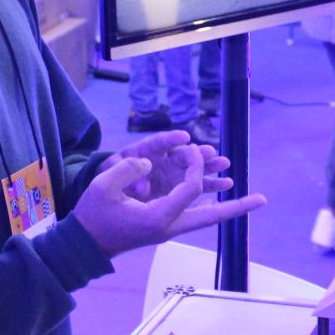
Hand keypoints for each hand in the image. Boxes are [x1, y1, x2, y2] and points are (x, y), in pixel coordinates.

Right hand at [74, 150, 265, 258]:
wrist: (85, 245)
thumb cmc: (92, 215)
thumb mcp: (104, 187)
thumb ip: (127, 170)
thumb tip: (148, 164)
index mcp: (158, 217)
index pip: (191, 188)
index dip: (197, 165)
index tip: (193, 149)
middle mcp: (169, 227)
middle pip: (211, 217)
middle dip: (237, 207)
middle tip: (263, 200)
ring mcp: (168, 230)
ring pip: (205, 219)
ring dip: (226, 207)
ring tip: (250, 200)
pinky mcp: (163, 228)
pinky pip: (194, 218)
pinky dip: (209, 209)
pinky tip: (220, 203)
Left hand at [115, 131, 232, 201]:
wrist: (107, 196)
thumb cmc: (108, 181)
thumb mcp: (108, 175)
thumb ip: (124, 175)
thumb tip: (142, 185)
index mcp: (143, 151)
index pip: (158, 142)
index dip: (171, 139)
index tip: (183, 137)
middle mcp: (161, 159)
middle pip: (181, 153)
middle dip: (196, 153)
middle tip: (210, 151)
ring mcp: (170, 173)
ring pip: (193, 167)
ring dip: (208, 166)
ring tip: (224, 163)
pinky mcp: (176, 187)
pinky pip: (196, 185)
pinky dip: (210, 184)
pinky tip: (226, 183)